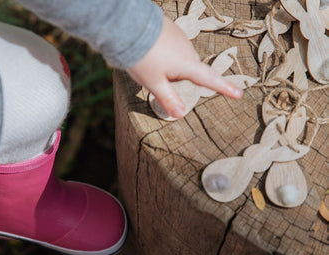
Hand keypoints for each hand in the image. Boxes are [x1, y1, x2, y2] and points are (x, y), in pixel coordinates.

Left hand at [127, 15, 242, 117]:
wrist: (130, 25)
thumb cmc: (143, 57)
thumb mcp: (154, 83)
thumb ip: (168, 99)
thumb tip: (181, 115)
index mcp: (187, 65)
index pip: (210, 80)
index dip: (224, 88)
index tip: (239, 94)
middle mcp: (188, 50)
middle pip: (190, 71)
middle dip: (179, 80)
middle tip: (157, 79)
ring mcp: (180, 38)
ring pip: (180, 60)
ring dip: (169, 67)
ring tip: (148, 65)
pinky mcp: (171, 30)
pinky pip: (172, 47)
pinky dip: (164, 55)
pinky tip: (149, 54)